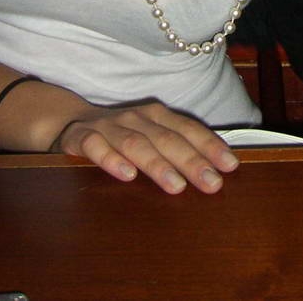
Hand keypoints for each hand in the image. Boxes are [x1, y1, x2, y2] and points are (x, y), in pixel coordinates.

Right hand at [51, 100, 238, 193]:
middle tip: (212, 184)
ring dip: (158, 165)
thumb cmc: (123, 136)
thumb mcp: (151, 136)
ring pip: (136, 144)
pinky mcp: (83, 137)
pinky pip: (97, 147)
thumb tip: (216, 169)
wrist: (72, 122)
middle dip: (192, 161)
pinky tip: (127, 175)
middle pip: (167, 139)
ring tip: (176, 185)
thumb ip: (177, 148)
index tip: (230, 166)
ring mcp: (110, 126)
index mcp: (158, 116)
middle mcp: (137, 118)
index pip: (188, 130)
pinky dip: (112, 159)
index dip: (210, 146)